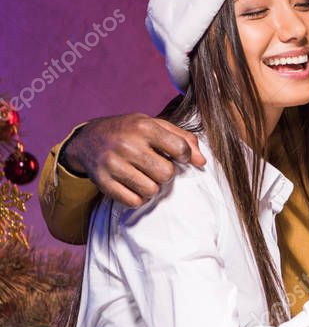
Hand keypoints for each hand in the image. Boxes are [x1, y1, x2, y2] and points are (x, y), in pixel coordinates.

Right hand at [62, 113, 205, 207]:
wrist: (88, 139)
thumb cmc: (129, 131)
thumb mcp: (155, 125)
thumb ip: (183, 139)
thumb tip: (201, 162)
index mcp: (143, 127)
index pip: (180, 149)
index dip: (185, 156)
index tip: (178, 156)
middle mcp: (127, 145)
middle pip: (166, 174)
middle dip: (167, 173)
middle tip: (157, 167)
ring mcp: (112, 164)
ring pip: (151, 190)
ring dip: (153, 187)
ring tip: (145, 176)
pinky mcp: (103, 182)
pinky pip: (133, 201)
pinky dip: (138, 198)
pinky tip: (135, 186)